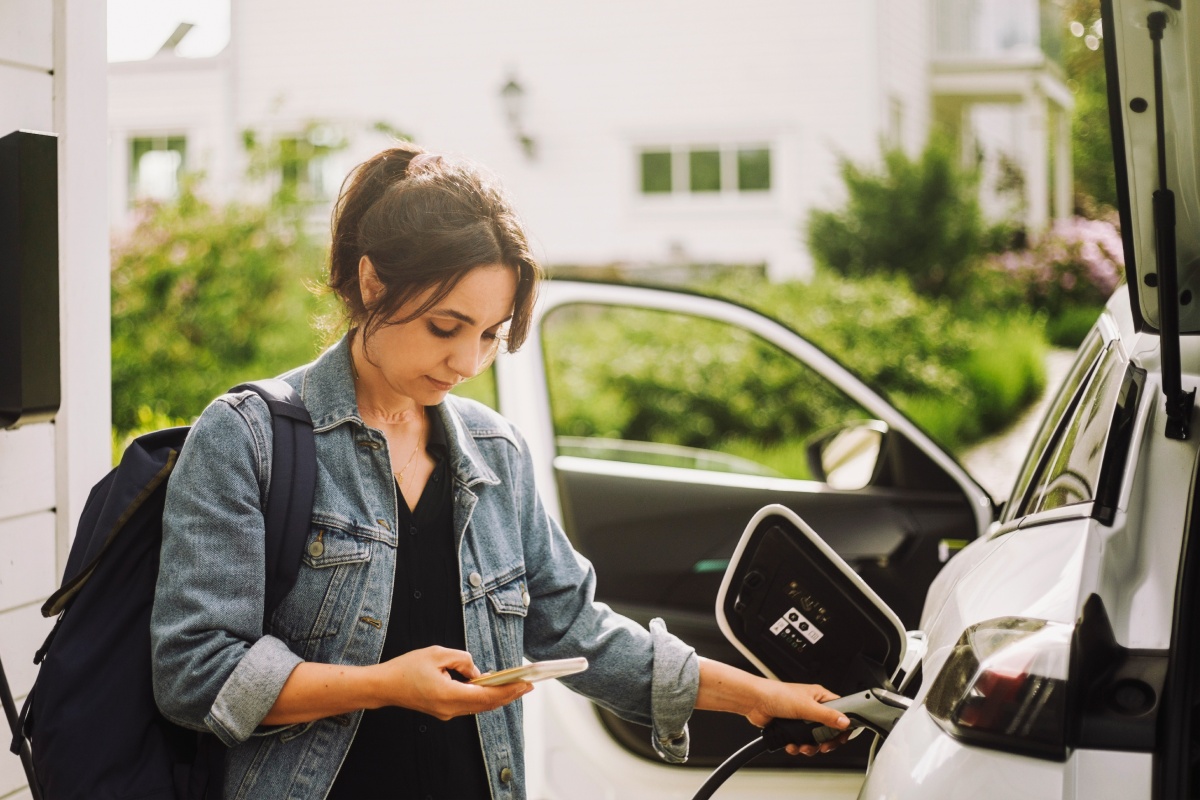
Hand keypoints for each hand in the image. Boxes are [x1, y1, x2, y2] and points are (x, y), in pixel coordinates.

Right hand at [373, 645, 531, 719]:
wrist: (384, 686)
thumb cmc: (408, 667)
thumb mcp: (438, 653)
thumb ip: (462, 660)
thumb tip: (478, 672)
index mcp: (449, 695)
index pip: (486, 696)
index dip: (508, 690)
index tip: (525, 684)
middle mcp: (450, 709)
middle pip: (486, 705)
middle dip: (509, 694)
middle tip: (529, 685)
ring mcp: (446, 713)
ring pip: (479, 706)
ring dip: (498, 697)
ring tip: (516, 687)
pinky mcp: (443, 711)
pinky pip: (469, 705)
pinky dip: (484, 698)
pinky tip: (493, 689)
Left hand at [749, 681, 851, 756]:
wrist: (754, 702)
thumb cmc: (777, 694)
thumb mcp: (806, 706)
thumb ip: (826, 715)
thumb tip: (844, 722)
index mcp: (819, 698)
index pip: (840, 713)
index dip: (842, 727)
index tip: (840, 738)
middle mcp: (812, 708)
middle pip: (828, 731)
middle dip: (824, 741)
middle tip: (822, 747)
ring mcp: (802, 720)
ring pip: (814, 740)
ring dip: (809, 747)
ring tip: (803, 747)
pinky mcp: (791, 729)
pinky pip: (800, 742)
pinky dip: (797, 747)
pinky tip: (791, 745)